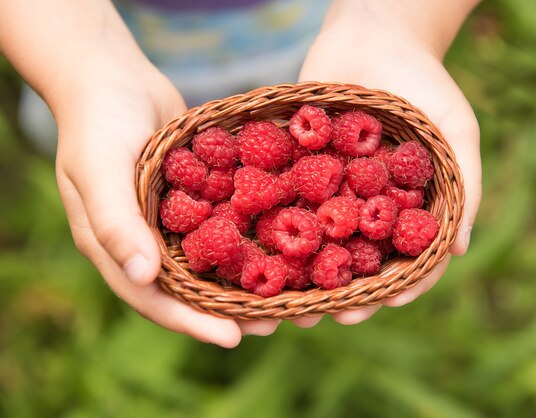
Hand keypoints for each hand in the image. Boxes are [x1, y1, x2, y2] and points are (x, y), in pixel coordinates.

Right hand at [54, 57, 278, 345]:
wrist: (113, 77)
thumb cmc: (98, 122)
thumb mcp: (99, 167)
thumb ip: (115, 220)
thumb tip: (144, 275)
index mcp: (116, 247)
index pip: (153, 298)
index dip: (191, 322)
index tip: (233, 338)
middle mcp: (146, 241)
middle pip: (189, 290)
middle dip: (229, 310)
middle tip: (273, 323)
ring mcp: (172, 221)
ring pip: (212, 263)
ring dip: (245, 279)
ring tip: (287, 294)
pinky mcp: (195, 199)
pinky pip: (223, 226)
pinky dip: (248, 238)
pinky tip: (284, 243)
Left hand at [294, 9, 481, 325]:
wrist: (375, 32)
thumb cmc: (425, 81)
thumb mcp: (455, 130)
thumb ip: (462, 185)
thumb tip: (458, 249)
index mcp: (403, 205)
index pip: (400, 259)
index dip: (393, 285)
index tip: (379, 305)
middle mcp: (363, 204)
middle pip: (349, 259)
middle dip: (334, 291)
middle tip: (317, 317)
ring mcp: (327, 187)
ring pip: (308, 239)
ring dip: (293, 272)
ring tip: (275, 299)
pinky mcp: (294, 165)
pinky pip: (278, 196)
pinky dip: (263, 221)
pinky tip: (246, 243)